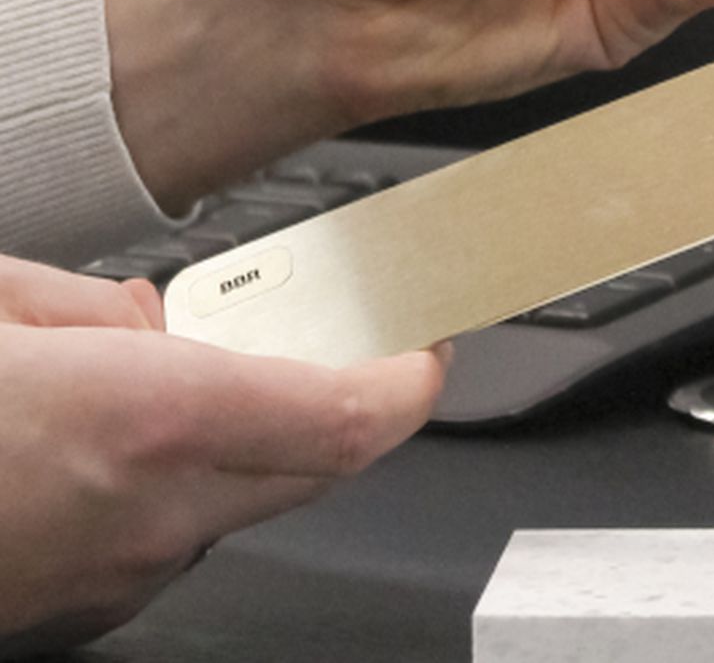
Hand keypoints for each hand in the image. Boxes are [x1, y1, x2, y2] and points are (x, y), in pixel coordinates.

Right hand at [0, 255, 442, 653]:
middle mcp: (155, 512)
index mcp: (151, 419)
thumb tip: (142, 314)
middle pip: (312, 469)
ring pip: (236, 505)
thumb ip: (89, 304)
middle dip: (344, 406)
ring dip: (247, 446)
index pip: (342, 420)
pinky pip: (169, 541)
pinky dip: (176, 488)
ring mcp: (119, 577)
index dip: (408, 385)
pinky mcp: (84, 610)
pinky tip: (118, 450)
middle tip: (342, 346)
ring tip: (193, 383)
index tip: (430, 350)